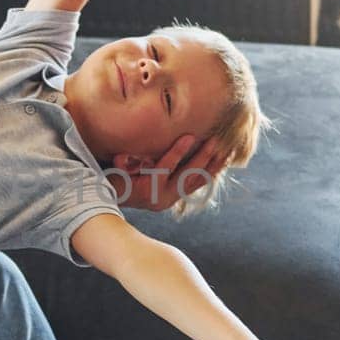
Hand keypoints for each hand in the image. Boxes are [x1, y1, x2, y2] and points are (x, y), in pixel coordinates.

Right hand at [112, 135, 228, 211]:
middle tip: (216, 141)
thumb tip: (120, 157)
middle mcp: (163, 197)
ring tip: (227, 152)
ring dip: (212, 167)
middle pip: (187, 176)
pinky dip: (208, 173)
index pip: (165, 168)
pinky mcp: (176, 197)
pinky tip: (220, 163)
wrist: (112, 203)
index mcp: (148, 189)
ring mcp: (171, 198)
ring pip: (196, 182)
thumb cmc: (113, 182)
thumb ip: (120, 166)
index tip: (190, 136)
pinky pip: (196, 185)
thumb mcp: (115, 172)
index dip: (177, 152)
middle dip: (203, 157)